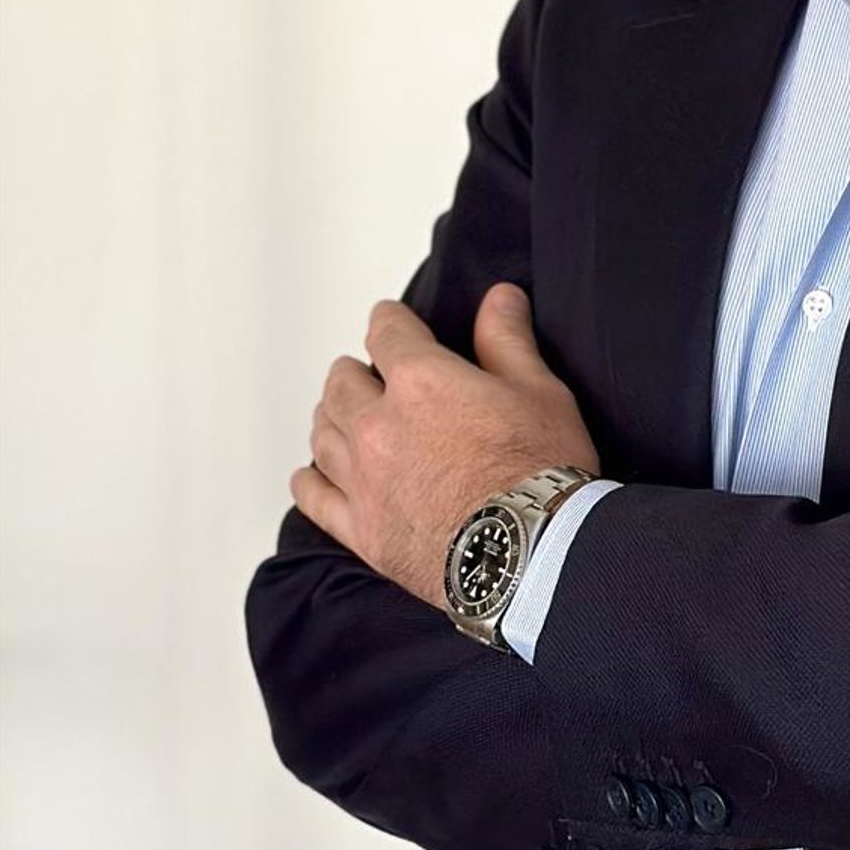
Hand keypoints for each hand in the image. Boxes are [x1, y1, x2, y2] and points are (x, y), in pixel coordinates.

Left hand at [292, 282, 600, 610]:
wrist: (532, 551)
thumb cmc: (540, 470)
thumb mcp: (539, 390)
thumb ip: (507, 339)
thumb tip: (499, 298)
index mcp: (421, 380)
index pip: (386, 332)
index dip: (390, 321)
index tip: (392, 321)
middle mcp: (378, 424)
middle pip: (342, 383)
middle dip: (356, 371)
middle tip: (369, 374)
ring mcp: (363, 479)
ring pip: (323, 434)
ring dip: (331, 417)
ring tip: (343, 415)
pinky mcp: (361, 529)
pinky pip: (314, 497)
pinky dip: (309, 480)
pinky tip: (311, 474)